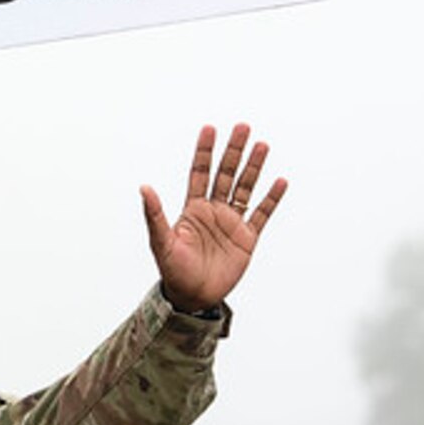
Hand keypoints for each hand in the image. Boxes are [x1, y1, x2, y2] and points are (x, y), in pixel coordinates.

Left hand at [140, 124, 287, 312]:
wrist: (192, 297)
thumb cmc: (173, 270)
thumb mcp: (161, 241)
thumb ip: (155, 215)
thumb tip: (144, 187)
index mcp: (193, 208)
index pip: (200, 172)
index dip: (205, 151)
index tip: (210, 129)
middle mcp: (213, 210)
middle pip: (225, 173)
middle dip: (233, 151)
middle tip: (242, 127)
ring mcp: (231, 223)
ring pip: (244, 188)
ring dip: (253, 167)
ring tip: (262, 145)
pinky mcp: (247, 239)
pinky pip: (261, 214)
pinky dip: (271, 199)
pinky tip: (279, 181)